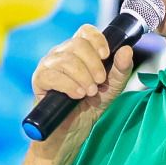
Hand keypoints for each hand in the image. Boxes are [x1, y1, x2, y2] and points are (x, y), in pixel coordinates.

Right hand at [29, 26, 136, 154]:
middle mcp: (61, 54)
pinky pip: (52, 75)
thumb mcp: (112, 88)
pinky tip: (77, 95)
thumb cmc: (90, 108)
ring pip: (66, 60)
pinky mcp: (39, 80)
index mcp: (78, 51)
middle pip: (77, 44)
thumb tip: (126, 49)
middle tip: (99, 82)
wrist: (72, 132)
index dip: (97, 40)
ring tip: (89, 93)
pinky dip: (69, 85)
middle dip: (93, 64)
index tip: (106, 56)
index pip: (85, 31)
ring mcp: (48, 65)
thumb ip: (121, 69)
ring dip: (83, 77)